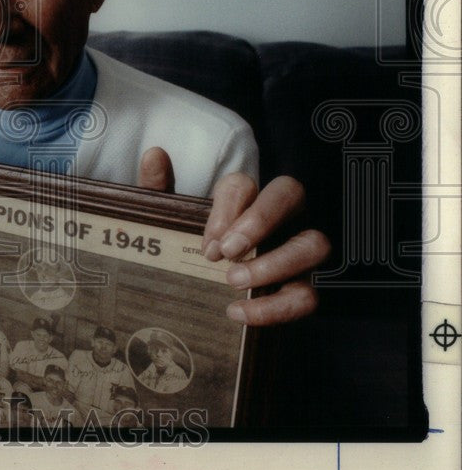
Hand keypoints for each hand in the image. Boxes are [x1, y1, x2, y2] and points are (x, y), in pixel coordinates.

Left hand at [138, 147, 327, 325]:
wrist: (193, 302)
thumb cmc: (184, 254)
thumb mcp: (164, 223)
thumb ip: (157, 191)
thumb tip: (154, 156)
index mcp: (243, 199)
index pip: (245, 184)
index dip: (227, 210)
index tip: (209, 245)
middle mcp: (277, 216)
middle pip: (290, 192)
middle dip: (260, 220)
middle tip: (227, 253)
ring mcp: (296, 251)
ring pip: (314, 243)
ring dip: (276, 263)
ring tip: (233, 281)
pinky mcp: (302, 289)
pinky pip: (308, 296)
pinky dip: (276, 308)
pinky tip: (238, 313)